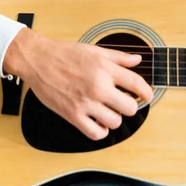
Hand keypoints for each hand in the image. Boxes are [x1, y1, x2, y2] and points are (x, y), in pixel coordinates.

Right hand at [3, 29, 152, 140]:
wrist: (39, 60)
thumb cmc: (65, 54)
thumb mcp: (95, 50)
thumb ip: (119, 57)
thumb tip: (138, 60)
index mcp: (105, 69)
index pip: (137, 84)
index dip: (147, 93)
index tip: (146, 96)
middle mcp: (98, 86)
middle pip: (130, 108)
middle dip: (129, 105)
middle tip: (122, 102)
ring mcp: (86, 103)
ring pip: (115, 122)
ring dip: (114, 118)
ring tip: (108, 111)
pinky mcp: (73, 115)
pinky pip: (96, 134)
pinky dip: (101, 131)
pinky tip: (98, 122)